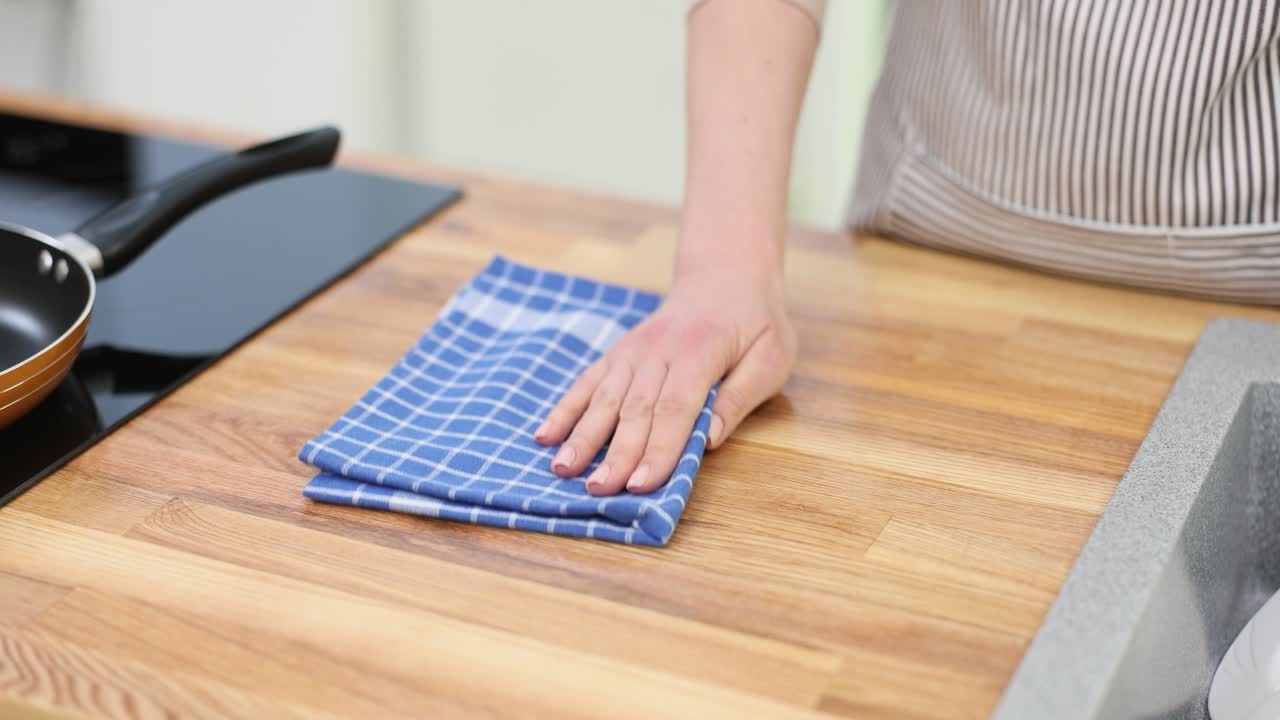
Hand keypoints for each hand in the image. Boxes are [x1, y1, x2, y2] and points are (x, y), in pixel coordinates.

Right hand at [533, 266, 795, 495]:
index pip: (676, 408)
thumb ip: (740, 397)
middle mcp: (657, 351)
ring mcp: (632, 351)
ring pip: (604, 397)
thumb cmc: (755, 324)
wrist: (724, 276)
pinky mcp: (617, 354)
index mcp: (700, 352)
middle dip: (615, 453)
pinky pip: (587, 382)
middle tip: (597, 490)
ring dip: (582, 435)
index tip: (642, 484)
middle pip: (634, 409)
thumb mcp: (770, 357)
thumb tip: (710, 440)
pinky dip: (565, 408)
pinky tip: (545, 435)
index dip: (658, 448)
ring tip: (562, 468)